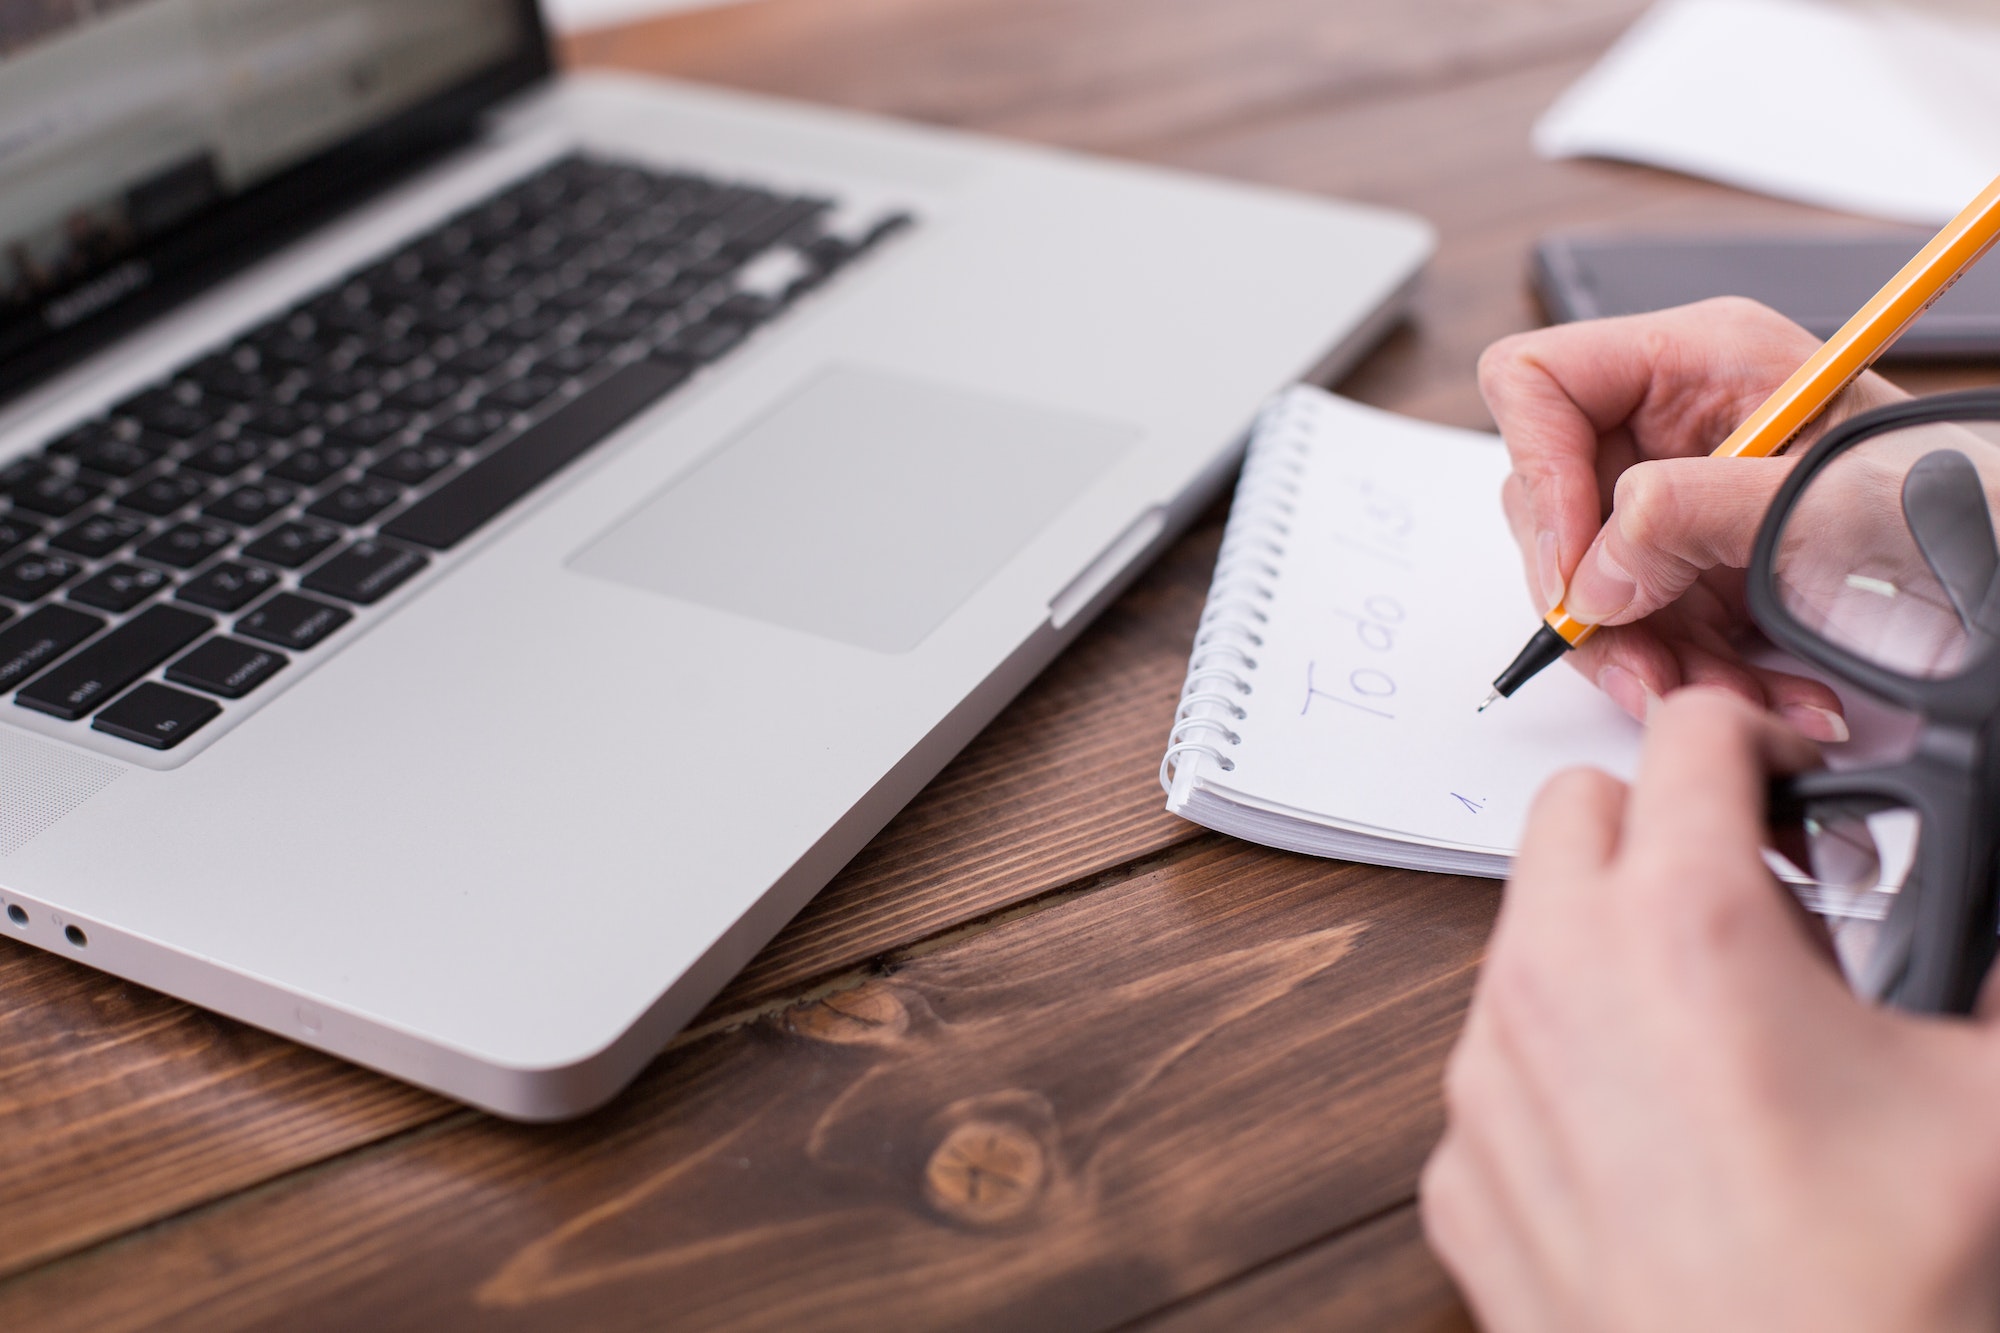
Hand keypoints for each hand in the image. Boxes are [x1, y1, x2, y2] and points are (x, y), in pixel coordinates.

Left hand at [1421, 691, 1999, 1332]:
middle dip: (1660, 822)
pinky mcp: (1460, 1171)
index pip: (1689, 737)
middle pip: (1574, 810)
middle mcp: (1554, 985)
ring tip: (1716, 1028)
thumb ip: (1981, 964)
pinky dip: (1565, 1063)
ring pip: (1524, 936)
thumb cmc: (1882, 1297)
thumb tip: (1978, 924)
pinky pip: (1496, 1064)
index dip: (1755, 732)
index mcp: (1679, 929)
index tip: (1788, 770)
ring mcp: (1488, 1083)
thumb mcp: (1990, 1094)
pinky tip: (1655, 1130)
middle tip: (1754, 893)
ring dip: (1607, 944)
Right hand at [1480, 298, 1909, 738]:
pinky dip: (1685, 674)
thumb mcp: (1826, 502)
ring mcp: (1676, 499)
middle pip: (1546, 499)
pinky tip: (1757, 694)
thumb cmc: (1963, 513)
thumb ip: (1692, 517)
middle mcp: (1671, 424)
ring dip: (1642, 655)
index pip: (1537, 383)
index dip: (1537, 471)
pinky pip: (1637, 629)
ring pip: (1584, 582)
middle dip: (1593, 598)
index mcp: (1699, 359)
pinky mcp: (1691, 570)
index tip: (1578, 567)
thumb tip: (1589, 574)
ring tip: (1722, 694)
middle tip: (1645, 661)